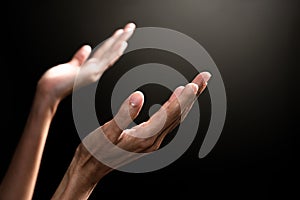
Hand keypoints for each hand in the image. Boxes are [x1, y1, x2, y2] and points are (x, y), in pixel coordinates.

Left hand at [37, 23, 135, 105]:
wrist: (49, 91)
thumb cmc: (56, 82)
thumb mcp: (70, 66)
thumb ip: (79, 58)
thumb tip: (86, 48)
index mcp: (90, 68)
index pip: (105, 52)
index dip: (113, 42)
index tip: (120, 34)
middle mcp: (95, 70)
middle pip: (111, 51)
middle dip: (121, 38)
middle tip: (130, 27)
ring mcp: (94, 72)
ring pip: (111, 53)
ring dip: (120, 41)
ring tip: (128, 31)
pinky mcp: (91, 73)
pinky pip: (106, 61)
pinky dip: (114, 53)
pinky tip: (121, 45)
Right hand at [52, 71, 210, 198]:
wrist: (91, 167)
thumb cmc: (97, 150)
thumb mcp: (107, 132)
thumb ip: (124, 114)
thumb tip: (138, 96)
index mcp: (146, 137)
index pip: (170, 114)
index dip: (184, 98)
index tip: (195, 83)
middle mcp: (154, 140)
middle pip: (179, 114)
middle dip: (193, 95)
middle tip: (205, 77)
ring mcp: (153, 140)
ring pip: (176, 118)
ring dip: (188, 101)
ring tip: (196, 86)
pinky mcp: (149, 139)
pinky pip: (168, 121)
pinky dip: (176, 108)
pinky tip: (178, 101)